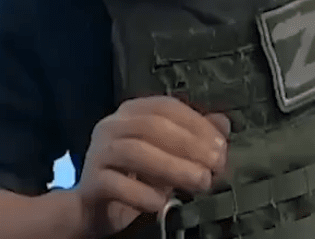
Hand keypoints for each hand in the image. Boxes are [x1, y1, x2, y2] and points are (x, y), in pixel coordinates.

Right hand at [71, 96, 228, 236]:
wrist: (96, 208)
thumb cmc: (135, 177)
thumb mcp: (169, 155)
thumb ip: (194, 137)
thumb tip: (222, 123)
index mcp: (130, 112)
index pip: (165, 107)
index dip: (196, 123)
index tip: (221, 145)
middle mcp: (111, 126)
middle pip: (151, 126)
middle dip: (189, 144)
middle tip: (215, 165)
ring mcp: (98, 153)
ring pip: (135, 152)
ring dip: (173, 167)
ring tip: (200, 182)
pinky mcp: (91, 182)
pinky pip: (117, 184)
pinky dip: (144, 194)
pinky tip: (163, 202)